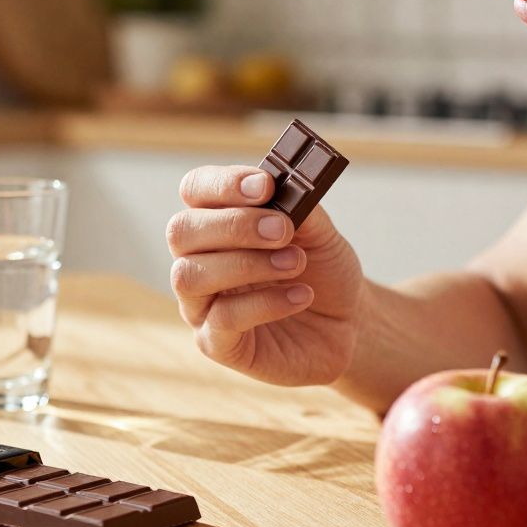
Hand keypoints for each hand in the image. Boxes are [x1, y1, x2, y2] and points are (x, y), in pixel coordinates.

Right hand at [166, 165, 362, 384]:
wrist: (346, 324)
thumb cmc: (323, 273)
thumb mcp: (321, 233)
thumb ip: (300, 208)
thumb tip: (284, 188)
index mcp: (217, 222)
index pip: (195, 190)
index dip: (222, 183)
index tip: (265, 185)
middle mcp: (198, 259)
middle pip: (181, 231)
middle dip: (234, 225)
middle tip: (282, 230)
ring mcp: (201, 304)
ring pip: (189, 276)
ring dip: (246, 264)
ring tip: (295, 262)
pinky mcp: (215, 343)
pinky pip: (222, 319)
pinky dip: (265, 303)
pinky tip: (301, 296)